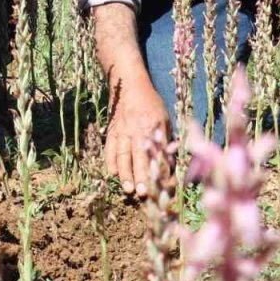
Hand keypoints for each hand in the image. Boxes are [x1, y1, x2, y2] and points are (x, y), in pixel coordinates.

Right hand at [104, 82, 170, 198]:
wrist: (129, 86)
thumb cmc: (151, 104)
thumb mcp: (165, 119)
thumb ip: (166, 140)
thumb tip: (171, 163)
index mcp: (152, 127)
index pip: (157, 154)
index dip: (160, 170)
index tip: (164, 187)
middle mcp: (136, 131)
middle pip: (138, 158)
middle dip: (140, 177)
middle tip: (143, 194)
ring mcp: (121, 131)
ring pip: (122, 156)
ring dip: (125, 174)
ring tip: (128, 189)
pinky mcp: (111, 131)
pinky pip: (109, 149)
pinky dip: (110, 161)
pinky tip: (113, 173)